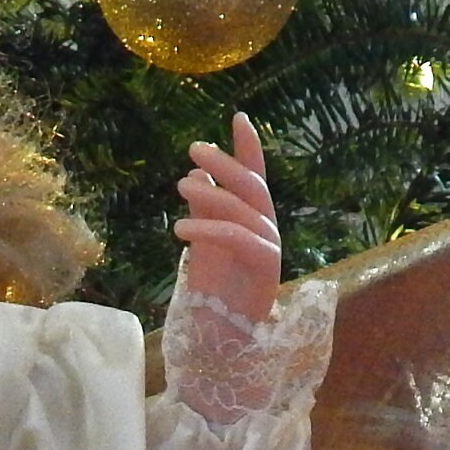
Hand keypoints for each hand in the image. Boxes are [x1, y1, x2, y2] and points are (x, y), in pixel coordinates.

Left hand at [173, 113, 282, 323]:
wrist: (222, 333)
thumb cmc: (214, 287)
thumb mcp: (203, 240)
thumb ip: (204, 208)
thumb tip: (195, 175)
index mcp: (253, 218)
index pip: (254, 176)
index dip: (248, 148)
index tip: (237, 117)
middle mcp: (266, 227)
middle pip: (251, 186)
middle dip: (225, 163)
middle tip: (195, 148)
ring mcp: (269, 246)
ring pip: (243, 210)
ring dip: (211, 194)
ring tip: (180, 186)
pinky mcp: (265, 267)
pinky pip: (238, 238)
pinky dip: (210, 228)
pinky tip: (181, 225)